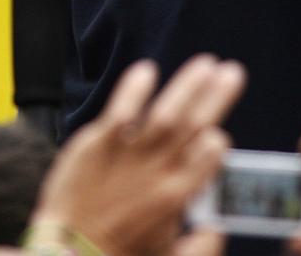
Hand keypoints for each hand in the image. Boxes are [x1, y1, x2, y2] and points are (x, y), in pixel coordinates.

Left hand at [32, 56, 244, 255]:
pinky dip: (135, 89)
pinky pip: (121, 110)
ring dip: (187, 86)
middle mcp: (158, 171)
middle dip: (216, 97)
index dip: (217, 143)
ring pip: (166, 113)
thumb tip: (217, 230)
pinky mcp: (96, 145)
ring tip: (206, 64)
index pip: (209, 160)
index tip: (220, 132)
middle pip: (195, 126)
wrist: (67, 255)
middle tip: (232, 72)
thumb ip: (200, 247)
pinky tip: (147, 70)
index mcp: (177, 198)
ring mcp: (127, 155)